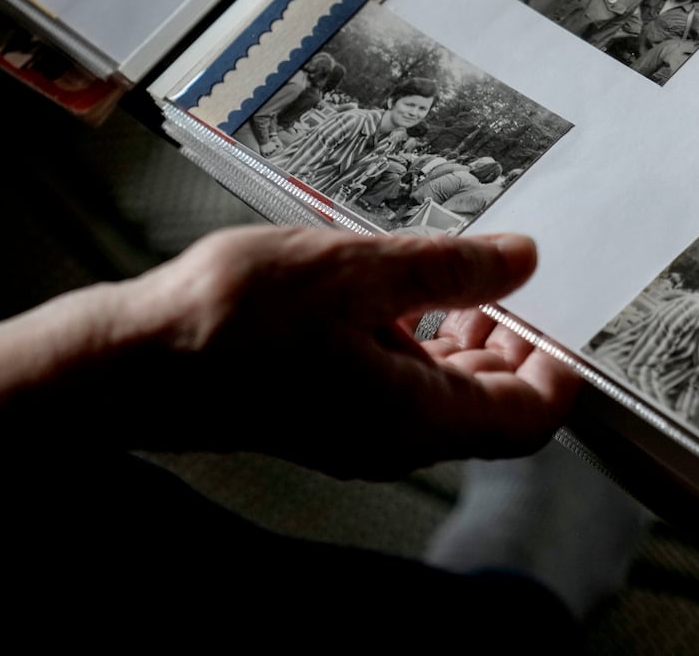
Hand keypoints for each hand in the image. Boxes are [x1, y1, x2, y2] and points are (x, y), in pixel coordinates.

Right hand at [66, 226, 578, 476]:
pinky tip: (398, 285)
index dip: (563, 368)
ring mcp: (360, 429)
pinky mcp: (328, 412)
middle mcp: (397, 437)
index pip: (531, 418)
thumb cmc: (235, 320)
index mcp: (417, 416)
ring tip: (459, 268)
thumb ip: (449, 269)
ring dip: (467, 335)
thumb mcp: (357, 272)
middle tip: (513, 275)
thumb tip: (524, 261)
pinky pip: (399, 383)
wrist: (131, 363)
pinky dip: (418, 338)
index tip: (567, 308)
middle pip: (493, 404)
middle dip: (518, 341)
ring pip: (446, 392)